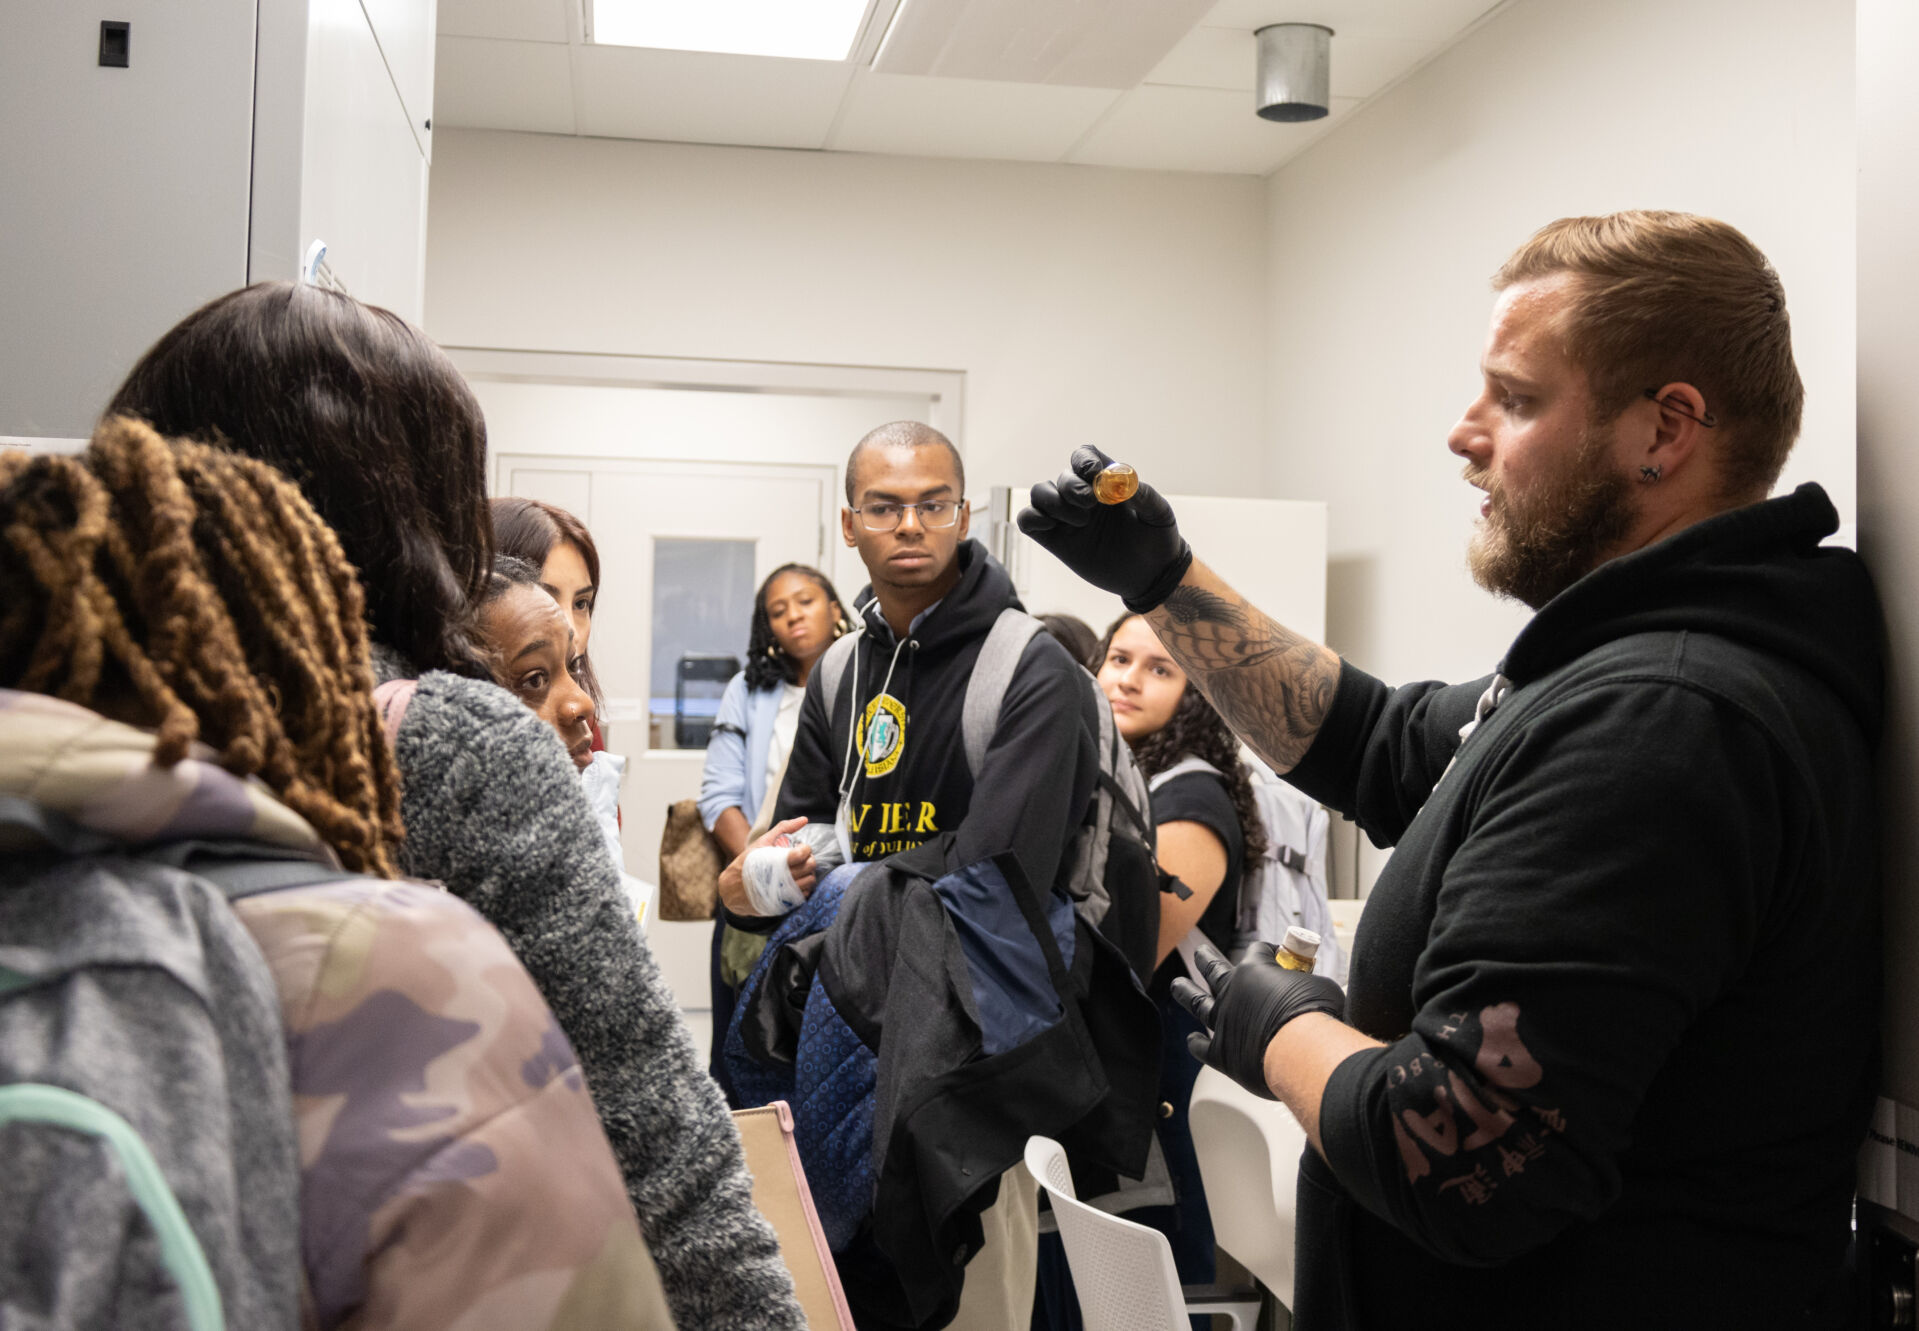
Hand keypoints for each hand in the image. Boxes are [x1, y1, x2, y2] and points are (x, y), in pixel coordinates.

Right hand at [718, 817, 817, 916]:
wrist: (732, 890)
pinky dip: (804, 887)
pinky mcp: (785, 904)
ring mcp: (784, 893)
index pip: (802, 854)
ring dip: (808, 873)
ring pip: (810, 881)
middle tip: (801, 858)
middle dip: (809, 859)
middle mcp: (782, 879)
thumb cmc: (747, 863)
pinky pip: (805, 894)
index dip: (805, 849)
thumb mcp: (762, 842)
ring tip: (799, 869)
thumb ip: (783, 828)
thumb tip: (805, 819)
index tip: (800, 848)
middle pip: (809, 867)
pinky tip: (796, 881)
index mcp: (776, 862)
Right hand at [1016, 445, 1192, 611]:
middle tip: (1090, 503)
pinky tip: (1052, 526)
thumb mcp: (1159, 514)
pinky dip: (1031, 517)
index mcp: (1106, 482)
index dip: (1084, 460)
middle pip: (1062, 476)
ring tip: (1081, 521)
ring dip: (1053, 501)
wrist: (1151, 575)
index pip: (1084, 457)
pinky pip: (1028, 520)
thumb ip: (1144, 496)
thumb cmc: (1158, 539)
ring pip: (1039, 492)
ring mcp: (1066, 518)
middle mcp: (1083, 496)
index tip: (1094, 474)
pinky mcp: (1054, 540)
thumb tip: (1125, 483)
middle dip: (1072, 486)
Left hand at [1171, 940, 1344, 1099]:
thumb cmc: (1317, 1017)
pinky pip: (1202, 1046)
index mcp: (1255, 970)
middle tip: (1200, 952)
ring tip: (1177, 985)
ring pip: (1197, 1002)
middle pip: (1214, 969)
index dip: (1266, 950)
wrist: (1304, 1053)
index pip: (1257, 951)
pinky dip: (1196, 1044)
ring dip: (1186, 992)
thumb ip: (1310, 985)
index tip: (1274, 952)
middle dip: (1206, 959)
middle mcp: (1233, 991)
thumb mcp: (1322, 987)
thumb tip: (1313, 991)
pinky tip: (1192, 1040)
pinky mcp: (1220, 1053)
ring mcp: (1223, 1021)